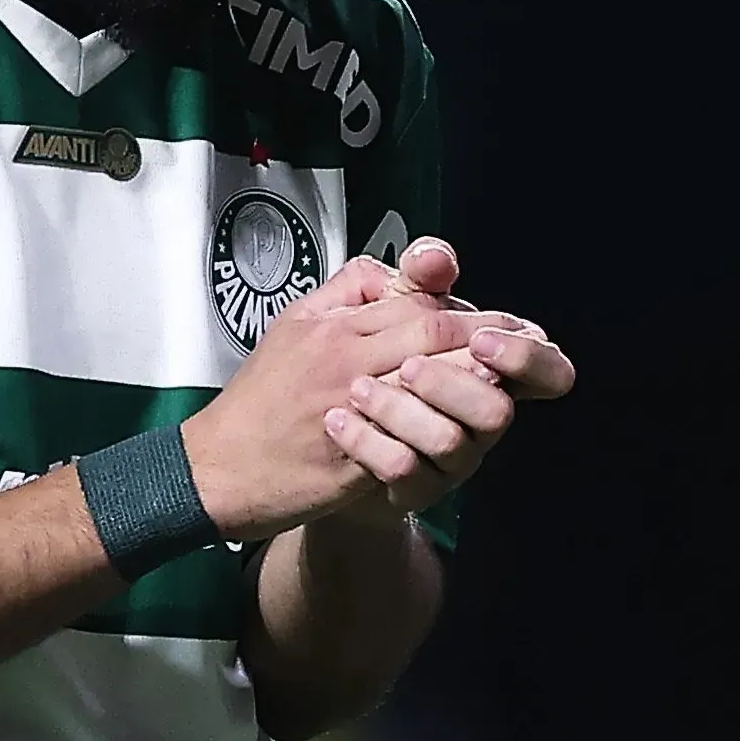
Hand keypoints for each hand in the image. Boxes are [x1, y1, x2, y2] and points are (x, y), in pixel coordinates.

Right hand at [180, 255, 484, 543]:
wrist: (218, 468)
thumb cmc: (259, 400)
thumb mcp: (294, 326)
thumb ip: (345, 293)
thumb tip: (392, 272)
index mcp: (333, 327)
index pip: (416, 303)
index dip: (466, 310)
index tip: (500, 321)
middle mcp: (342, 360)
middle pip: (431, 332)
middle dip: (483, 336)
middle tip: (522, 344)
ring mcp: (348, 409)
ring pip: (428, 380)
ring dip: (472, 379)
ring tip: (503, 381)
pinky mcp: (351, 459)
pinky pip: (409, 438)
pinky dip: (442, 429)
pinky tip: (467, 429)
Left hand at [318, 239, 576, 514]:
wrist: (319, 439)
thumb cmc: (370, 372)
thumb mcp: (388, 315)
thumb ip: (419, 281)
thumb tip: (437, 257)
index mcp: (491, 370)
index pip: (547, 369)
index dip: (524, 356)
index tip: (484, 341)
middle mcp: (480, 418)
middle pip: (498, 410)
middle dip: (453, 384)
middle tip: (408, 366)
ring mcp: (451, 459)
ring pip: (450, 442)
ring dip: (402, 411)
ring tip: (358, 390)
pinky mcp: (414, 487)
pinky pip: (402, 471)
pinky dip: (367, 442)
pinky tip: (338, 421)